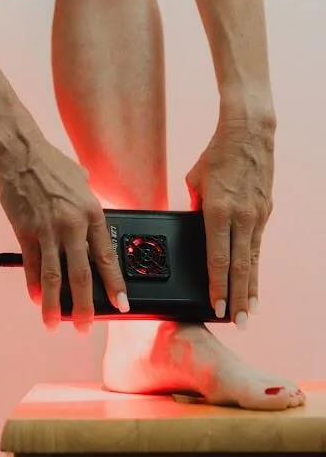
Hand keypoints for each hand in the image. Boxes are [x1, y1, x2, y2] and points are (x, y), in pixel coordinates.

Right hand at [0, 137, 129, 332]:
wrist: (20, 152)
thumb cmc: (51, 163)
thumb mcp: (82, 180)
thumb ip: (88, 202)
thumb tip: (91, 217)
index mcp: (91, 212)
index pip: (106, 257)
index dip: (114, 285)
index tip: (121, 304)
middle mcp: (72, 225)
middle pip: (81, 276)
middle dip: (84, 307)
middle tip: (85, 327)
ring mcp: (47, 231)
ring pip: (53, 277)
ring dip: (54, 305)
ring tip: (55, 324)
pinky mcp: (25, 231)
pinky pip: (30, 265)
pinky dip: (33, 284)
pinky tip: (36, 298)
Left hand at [185, 119, 273, 325]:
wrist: (249, 135)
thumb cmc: (216, 156)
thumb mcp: (194, 182)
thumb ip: (194, 209)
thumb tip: (195, 229)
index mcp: (217, 209)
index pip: (217, 257)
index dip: (216, 285)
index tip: (215, 306)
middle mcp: (239, 217)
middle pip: (238, 266)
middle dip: (237, 298)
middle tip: (238, 323)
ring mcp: (255, 216)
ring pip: (252, 261)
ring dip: (250, 289)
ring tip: (249, 314)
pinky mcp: (263, 213)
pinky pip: (257, 247)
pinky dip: (254, 268)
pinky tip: (253, 283)